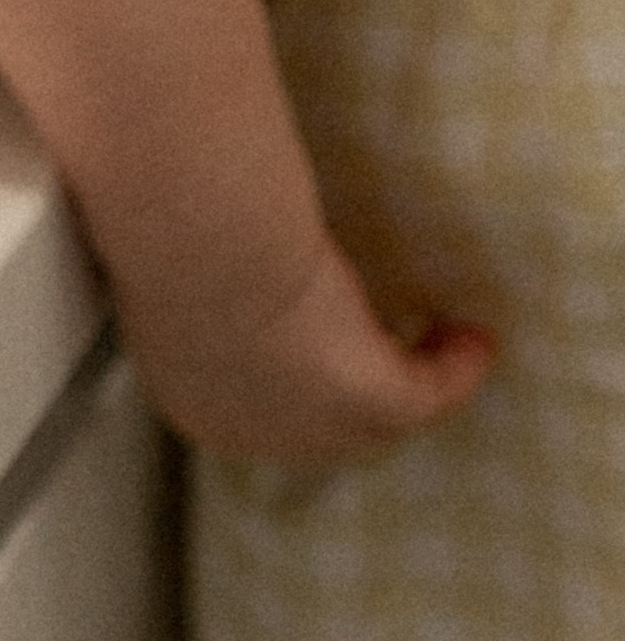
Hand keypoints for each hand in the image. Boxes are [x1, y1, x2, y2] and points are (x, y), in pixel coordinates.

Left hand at [126, 231, 491, 469]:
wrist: (194, 222)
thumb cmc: (167, 210)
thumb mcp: (170, 251)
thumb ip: (191, 267)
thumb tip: (201, 237)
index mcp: (188, 395)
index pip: (252, 405)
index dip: (291, 378)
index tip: (317, 336)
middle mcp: (249, 431)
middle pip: (317, 426)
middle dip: (356, 393)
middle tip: (392, 348)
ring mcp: (308, 425)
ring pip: (377, 416)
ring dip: (418, 380)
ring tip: (445, 341)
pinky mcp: (365, 397)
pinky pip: (427, 393)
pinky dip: (456, 369)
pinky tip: (473, 338)